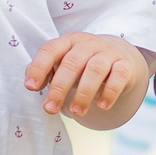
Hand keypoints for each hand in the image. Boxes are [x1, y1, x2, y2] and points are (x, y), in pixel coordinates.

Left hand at [25, 32, 147, 121]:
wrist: (119, 58)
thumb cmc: (83, 64)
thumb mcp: (63, 64)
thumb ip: (45, 72)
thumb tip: (31, 84)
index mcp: (68, 42)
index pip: (50, 50)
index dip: (39, 67)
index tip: (30, 87)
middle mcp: (88, 44)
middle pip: (72, 63)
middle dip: (59, 88)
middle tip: (50, 109)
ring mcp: (108, 53)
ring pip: (95, 69)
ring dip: (84, 93)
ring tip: (76, 112)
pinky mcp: (125, 65)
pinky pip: (119, 76)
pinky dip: (110, 92)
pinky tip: (102, 106)